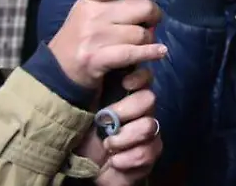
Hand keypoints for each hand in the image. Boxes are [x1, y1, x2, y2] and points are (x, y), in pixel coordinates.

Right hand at [48, 0, 167, 88]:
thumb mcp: (88, 13)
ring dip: (149, 39)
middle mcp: (92, 16)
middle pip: (139, 7)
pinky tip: (160, 52)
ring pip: (140, 33)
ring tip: (147, 43)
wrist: (56, 71)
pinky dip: (150, 53)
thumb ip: (112, 4)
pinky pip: (132, 52)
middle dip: (153, 14)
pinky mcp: (97, 59)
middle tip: (154, 20)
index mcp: (89, 1)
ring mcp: (94, 37)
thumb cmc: (79, 39)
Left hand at [75, 68, 162, 185]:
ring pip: (148, 126)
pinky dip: (126, 159)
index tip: (126, 83)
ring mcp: (149, 131)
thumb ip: (91, 88)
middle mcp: (142, 111)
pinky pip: (147, 152)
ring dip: (123, 139)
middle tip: (105, 122)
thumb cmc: (84, 136)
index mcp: (126, 96)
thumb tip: (93, 65)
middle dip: (125, 111)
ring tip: (108, 146)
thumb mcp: (83, 110)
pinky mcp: (152, 152)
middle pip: (148, 99)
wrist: (88, 169)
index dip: (139, 77)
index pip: (144, 77)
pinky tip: (115, 161)